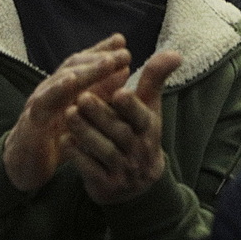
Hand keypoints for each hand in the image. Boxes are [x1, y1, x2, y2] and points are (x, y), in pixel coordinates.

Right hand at [4, 36, 130, 192]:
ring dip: (87, 69)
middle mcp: (51, 89)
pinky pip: (44, 102)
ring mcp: (40, 102)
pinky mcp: (32, 121)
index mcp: (63, 87)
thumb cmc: (55, 138)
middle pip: (75, 66)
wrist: (24, 167)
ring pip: (62, 80)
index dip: (101, 50)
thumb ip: (101, 93)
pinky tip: (71, 80)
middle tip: (124, 53)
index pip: (83, 63)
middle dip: (100, 57)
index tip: (122, 41)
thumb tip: (125, 71)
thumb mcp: (82, 114)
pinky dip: (57, 89)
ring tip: (108, 61)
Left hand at [63, 48, 182, 203]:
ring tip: (68, 114)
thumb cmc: (140, 134)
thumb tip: (176, 53)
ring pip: (104, 151)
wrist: (139, 184)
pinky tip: (64, 141)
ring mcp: (124, 170)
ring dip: (86, 133)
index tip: (118, 92)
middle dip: (100, 115)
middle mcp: (139, 151)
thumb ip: (155, 79)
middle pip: (120, 133)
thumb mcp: (150, 108)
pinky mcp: (107, 186)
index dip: (131, 107)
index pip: (143, 117)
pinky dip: (78, 157)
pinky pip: (91, 171)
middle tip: (81, 98)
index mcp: (149, 130)